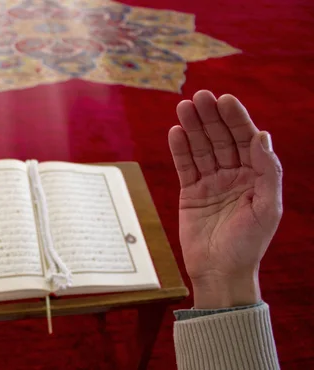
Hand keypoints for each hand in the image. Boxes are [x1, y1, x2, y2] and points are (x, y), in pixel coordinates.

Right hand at [168, 91, 281, 308]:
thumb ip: (268, 171)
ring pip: (201, 149)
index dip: (235, 119)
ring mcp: (211, 183)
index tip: (224, 100)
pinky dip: (180, 150)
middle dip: (210, 118)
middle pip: (220, 139)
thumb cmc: (248, 244)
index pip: (245, 140)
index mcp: (256, 176)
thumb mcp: (268, 208)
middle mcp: (234, 175)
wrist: (220, 272)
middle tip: (199, 97)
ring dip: (193, 128)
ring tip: (184, 107)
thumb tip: (262, 135)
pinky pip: (184, 166)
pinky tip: (176, 132)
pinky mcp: (190, 193)